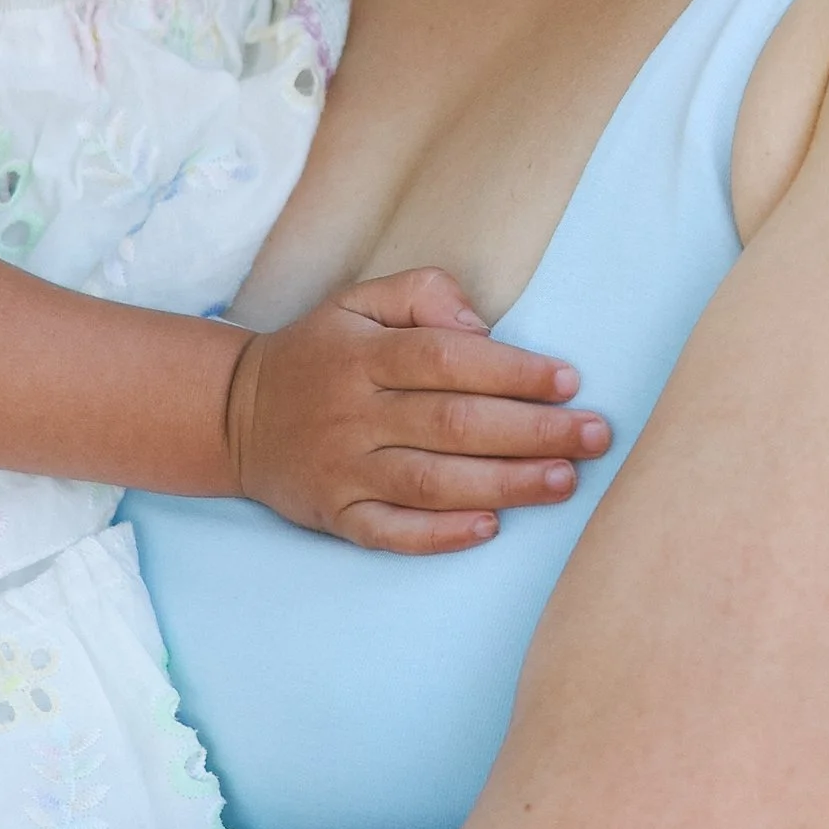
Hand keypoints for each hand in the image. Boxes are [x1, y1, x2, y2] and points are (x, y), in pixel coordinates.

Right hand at [221, 269, 609, 553]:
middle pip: (452, 424)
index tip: (568, 380)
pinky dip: (439, 536)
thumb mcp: (358, 300)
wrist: (234, 415)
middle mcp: (353, 412)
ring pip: (431, 482)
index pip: (447, 360)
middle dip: (532, 432)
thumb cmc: (320, 353)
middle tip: (594, 437)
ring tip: (565, 481)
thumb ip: (422, 293)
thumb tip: (483, 327)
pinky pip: (389, 533)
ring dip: (504, 485)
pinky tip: (491, 529)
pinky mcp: (335, 515)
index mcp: (363, 354)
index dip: (511, 371)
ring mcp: (343, 470)